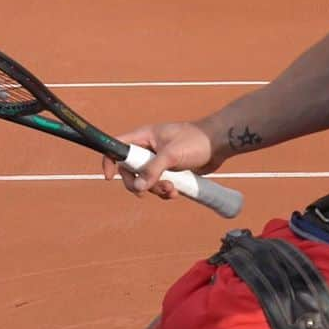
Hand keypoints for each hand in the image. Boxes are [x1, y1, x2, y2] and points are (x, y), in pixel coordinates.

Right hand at [102, 120, 220, 198]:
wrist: (219, 144)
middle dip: (139, 183)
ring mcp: (159, 161)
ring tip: (173, 190)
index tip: (110, 177)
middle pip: (130, 170)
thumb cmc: (196, 141)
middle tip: (148, 191)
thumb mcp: (172, 155)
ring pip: (146, 181)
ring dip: (156, 190)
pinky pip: (159, 185)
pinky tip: (177, 192)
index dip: (110, 160)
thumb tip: (138, 187)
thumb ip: (153, 170)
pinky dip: (165, 192)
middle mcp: (149, 149)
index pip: (118, 146)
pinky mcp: (170, 171)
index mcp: (144, 137)